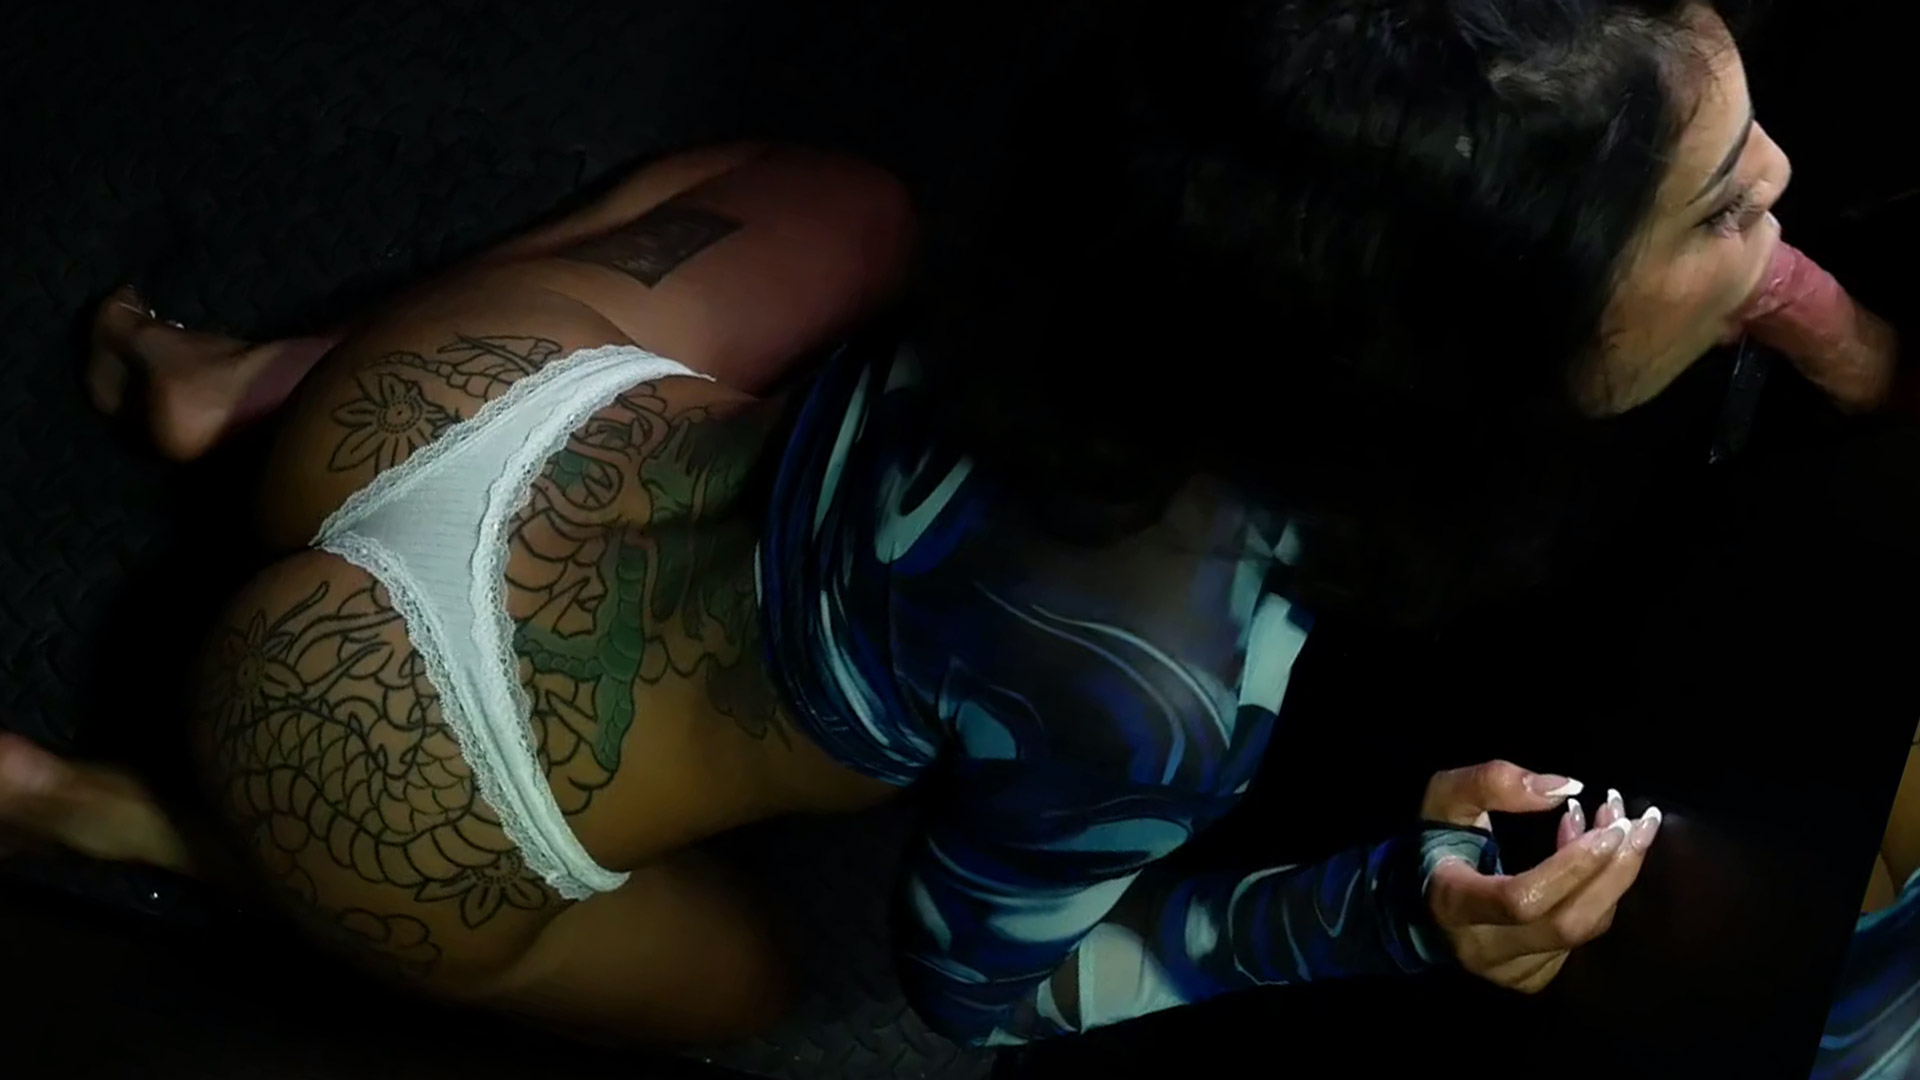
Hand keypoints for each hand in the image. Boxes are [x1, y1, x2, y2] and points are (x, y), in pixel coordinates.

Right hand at [1420, 760, 1661, 993]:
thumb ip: (1493, 783)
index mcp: (1453, 904)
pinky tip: (1597, 858)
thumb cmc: (1435, 843)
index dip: (1571, 866)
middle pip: (1567, 922)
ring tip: (1619, 827)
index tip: (1609, 825)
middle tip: (1639, 822)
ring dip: (1612, 877)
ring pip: (1582, 930)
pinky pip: (1581, 937)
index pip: (1521, 898)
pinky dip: (1599, 894)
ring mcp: (1510, 970)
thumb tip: (1566, 787)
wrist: (1418, 900)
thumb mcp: (1446, 797)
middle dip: (1613, 871)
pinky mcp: (1532, 977)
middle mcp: (1483, 948)